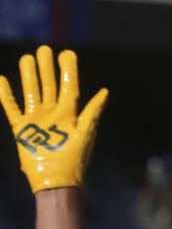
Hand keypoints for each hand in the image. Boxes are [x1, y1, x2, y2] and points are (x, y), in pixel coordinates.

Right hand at [0, 46, 108, 191]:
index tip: (67, 53)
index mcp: (70, 113)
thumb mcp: (86, 131)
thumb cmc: (74, 158)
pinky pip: (12, 106)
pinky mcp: (22, 128)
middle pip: (49, 84)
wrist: (55, 179)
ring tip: (27, 57)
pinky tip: (2, 80)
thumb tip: (105, 91)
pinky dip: (6, 94)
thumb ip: (93, 110)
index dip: (68, 70)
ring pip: (32, 91)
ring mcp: (37, 119)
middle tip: (44, 49)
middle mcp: (53, 113)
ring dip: (29, 75)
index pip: (69, 86)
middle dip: (47, 67)